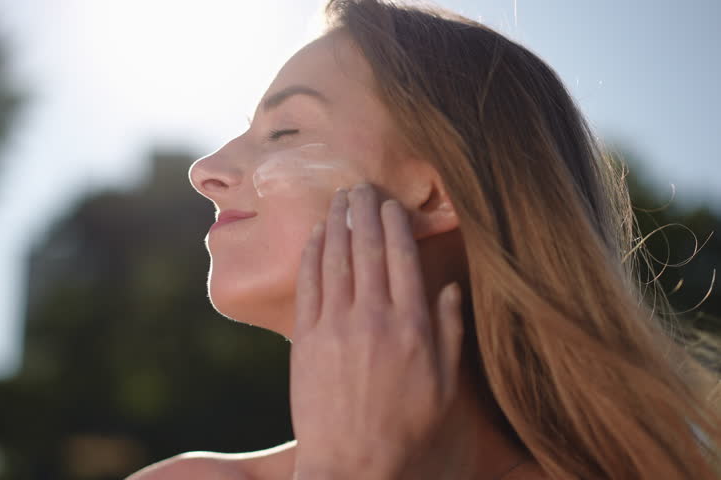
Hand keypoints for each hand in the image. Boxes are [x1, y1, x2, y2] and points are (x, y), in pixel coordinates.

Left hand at [289, 183, 464, 479]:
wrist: (351, 464)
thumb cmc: (405, 429)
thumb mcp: (444, 386)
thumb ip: (450, 333)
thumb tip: (448, 288)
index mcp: (413, 326)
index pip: (403, 257)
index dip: (395, 223)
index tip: (391, 202)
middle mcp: (374, 318)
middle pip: (368, 248)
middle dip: (365, 211)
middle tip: (362, 186)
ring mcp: (336, 326)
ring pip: (337, 258)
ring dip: (338, 222)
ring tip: (340, 199)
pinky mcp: (307, 339)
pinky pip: (309, 284)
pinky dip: (313, 254)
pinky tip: (316, 235)